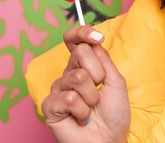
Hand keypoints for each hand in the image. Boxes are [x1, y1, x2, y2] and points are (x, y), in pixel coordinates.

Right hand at [41, 26, 130, 142]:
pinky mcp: (49, 106)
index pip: (75, 40)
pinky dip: (81, 110)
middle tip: (100, 90)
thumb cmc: (114, 113)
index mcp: (83, 65)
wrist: (108, 139)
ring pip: (76, 76)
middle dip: (97, 73)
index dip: (82, 32)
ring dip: (91, 96)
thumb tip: (92, 39)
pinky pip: (67, 97)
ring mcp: (58, 89)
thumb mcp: (115, 80)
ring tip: (91, 108)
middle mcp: (68, 73)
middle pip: (80, 53)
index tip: (97, 37)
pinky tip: (80, 118)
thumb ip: (103, 58)